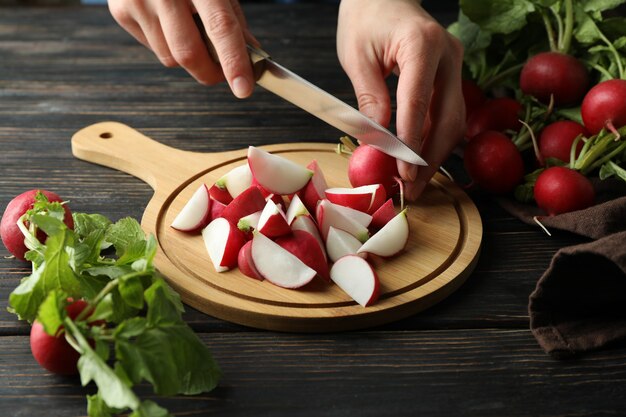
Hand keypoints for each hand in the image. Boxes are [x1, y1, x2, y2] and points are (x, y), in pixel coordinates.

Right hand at [108, 0, 256, 97]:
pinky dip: (168, 45)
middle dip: (211, 72)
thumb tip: (249, 56)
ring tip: (191, 30)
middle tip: (225, 73)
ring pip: (170, 58)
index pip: (219, 27)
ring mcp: (137, 1)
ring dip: (188, 57)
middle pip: (188, 53)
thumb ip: (233, 20)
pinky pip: (154, 49)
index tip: (244, 88)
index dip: (234, 61)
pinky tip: (170, 23)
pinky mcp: (121, 12)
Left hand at [337, 0, 465, 199]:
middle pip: (449, 118)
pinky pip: (447, 113)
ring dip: (435, 154)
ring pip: (454, 120)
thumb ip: (369, 97)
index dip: (413, 142)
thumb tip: (377, 141)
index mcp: (422, 44)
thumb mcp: (356, 56)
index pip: (419, 102)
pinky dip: (432, 139)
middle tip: (413, 189)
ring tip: (415, 183)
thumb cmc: (365, 19)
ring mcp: (454, 65)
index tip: (404, 174)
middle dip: (431, 159)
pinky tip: (419, 161)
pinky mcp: (451, 75)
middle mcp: (449, 55)